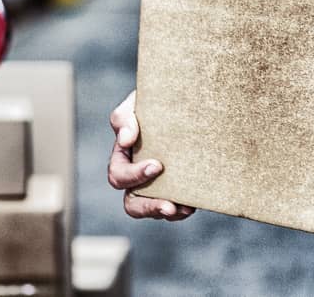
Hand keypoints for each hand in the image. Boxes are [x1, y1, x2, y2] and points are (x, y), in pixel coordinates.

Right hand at [108, 90, 195, 220]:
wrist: (184, 100)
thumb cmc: (154, 101)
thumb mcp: (136, 103)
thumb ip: (124, 118)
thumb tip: (125, 140)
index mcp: (123, 157)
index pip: (119, 175)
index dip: (134, 176)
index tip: (157, 165)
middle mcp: (137, 176)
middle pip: (132, 203)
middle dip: (149, 207)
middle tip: (169, 206)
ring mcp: (157, 184)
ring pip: (153, 209)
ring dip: (167, 212)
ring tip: (185, 209)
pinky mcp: (177, 186)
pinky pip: (175, 208)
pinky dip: (182, 209)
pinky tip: (193, 204)